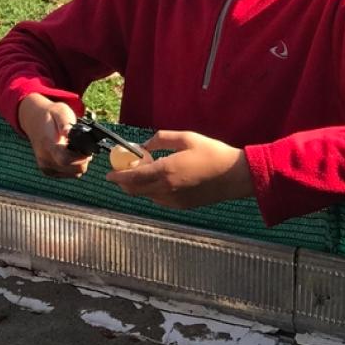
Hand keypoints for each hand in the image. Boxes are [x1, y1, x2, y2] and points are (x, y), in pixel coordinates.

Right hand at [17, 94, 90, 177]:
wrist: (33, 119)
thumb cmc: (50, 115)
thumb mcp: (60, 111)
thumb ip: (65, 123)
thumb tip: (68, 132)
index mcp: (48, 144)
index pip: (66, 160)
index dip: (81, 157)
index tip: (86, 148)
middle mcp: (45, 159)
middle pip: (74, 170)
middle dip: (84, 159)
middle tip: (82, 146)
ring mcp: (45, 167)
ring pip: (74, 173)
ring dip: (79, 163)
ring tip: (75, 149)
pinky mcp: (47, 171)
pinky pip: (68, 174)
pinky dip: (73, 166)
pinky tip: (70, 154)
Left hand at [106, 130, 252, 208]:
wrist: (235, 176)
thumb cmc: (213, 153)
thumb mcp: (186, 138)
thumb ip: (161, 139)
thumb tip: (145, 145)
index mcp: (166, 171)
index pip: (132, 178)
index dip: (118, 176)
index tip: (108, 174)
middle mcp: (167, 189)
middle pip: (135, 191)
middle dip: (125, 182)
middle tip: (123, 171)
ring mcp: (174, 200)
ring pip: (147, 196)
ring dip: (140, 186)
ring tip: (146, 171)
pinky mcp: (182, 206)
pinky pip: (160, 199)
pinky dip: (154, 191)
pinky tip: (162, 180)